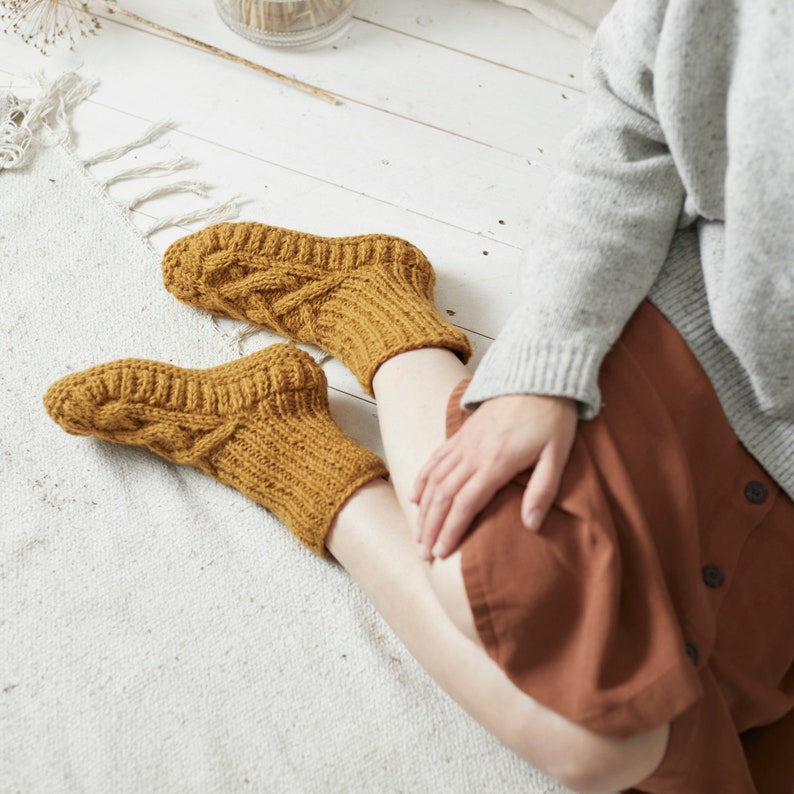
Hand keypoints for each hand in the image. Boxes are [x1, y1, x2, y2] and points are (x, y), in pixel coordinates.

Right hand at [409, 393, 577, 559]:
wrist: (538, 377)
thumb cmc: (552, 419)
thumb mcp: (557, 455)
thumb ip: (543, 490)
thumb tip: (532, 525)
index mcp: (496, 463)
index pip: (465, 503)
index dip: (451, 530)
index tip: (442, 553)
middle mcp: (473, 454)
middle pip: (443, 496)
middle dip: (432, 527)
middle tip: (425, 553)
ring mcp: (464, 443)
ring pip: (435, 480)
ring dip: (424, 509)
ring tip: (418, 534)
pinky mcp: (461, 434)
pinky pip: (435, 459)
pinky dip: (422, 479)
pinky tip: (415, 497)